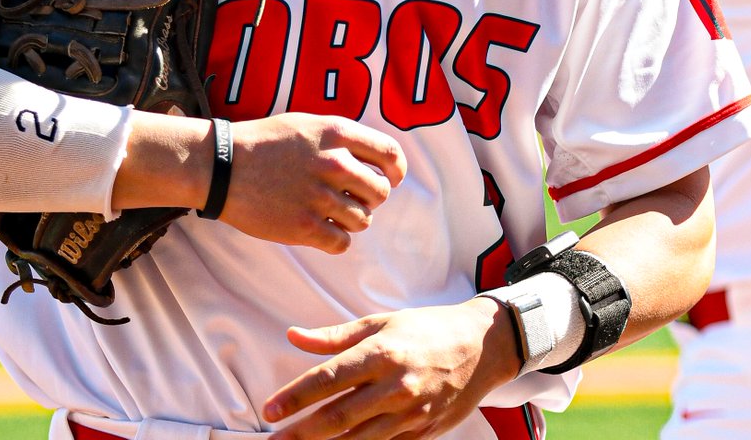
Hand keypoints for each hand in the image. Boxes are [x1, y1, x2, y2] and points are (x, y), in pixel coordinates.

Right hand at [223, 113, 406, 253]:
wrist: (222, 166)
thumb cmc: (265, 142)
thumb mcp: (308, 124)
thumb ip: (342, 139)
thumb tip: (375, 159)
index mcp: (337, 133)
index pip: (391, 154)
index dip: (396, 170)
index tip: (391, 178)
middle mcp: (334, 163)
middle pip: (381, 192)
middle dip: (371, 198)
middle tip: (352, 198)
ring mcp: (319, 196)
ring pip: (363, 220)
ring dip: (351, 219)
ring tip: (330, 212)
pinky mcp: (304, 227)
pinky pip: (342, 243)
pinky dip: (336, 240)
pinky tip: (321, 229)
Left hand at [262, 299, 517, 439]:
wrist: (481, 347)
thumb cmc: (425, 329)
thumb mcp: (380, 322)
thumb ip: (334, 336)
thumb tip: (293, 336)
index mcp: (382, 353)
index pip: (329, 379)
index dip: (296, 397)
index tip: (270, 410)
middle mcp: (394, 386)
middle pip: (338, 417)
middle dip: (301, 433)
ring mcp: (410, 414)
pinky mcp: (422, 433)